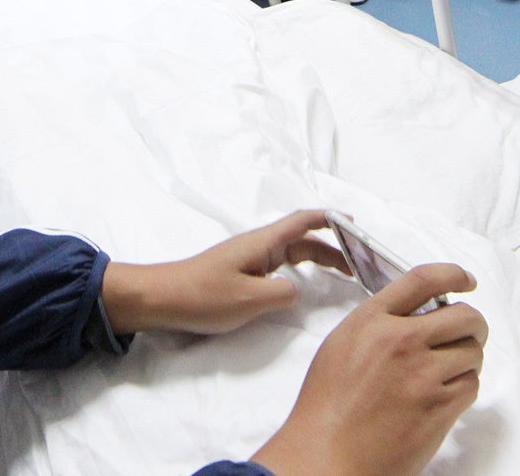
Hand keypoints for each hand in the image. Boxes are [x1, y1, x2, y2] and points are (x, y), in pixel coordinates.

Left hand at [101, 210, 348, 335]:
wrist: (161, 299)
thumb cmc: (202, 296)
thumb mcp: (250, 300)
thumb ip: (283, 293)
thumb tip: (299, 289)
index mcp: (262, 243)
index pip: (302, 222)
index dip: (330, 218)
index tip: (354, 222)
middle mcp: (258, 245)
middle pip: (302, 238)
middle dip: (332, 246)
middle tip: (358, 263)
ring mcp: (248, 258)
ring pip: (291, 252)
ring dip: (318, 258)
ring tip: (341, 273)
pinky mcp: (240, 272)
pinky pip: (279, 264)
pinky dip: (300, 269)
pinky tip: (304, 282)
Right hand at [252, 264, 485, 475]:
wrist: (328, 453)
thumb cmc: (327, 407)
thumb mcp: (342, 344)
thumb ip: (378, 323)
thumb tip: (414, 315)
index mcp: (373, 321)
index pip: (424, 280)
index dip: (452, 275)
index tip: (465, 279)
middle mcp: (401, 341)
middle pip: (464, 315)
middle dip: (473, 323)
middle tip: (468, 333)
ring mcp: (423, 375)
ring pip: (473, 352)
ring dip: (468, 359)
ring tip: (450, 370)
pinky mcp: (439, 408)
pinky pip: (471, 385)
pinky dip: (464, 387)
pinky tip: (444, 394)